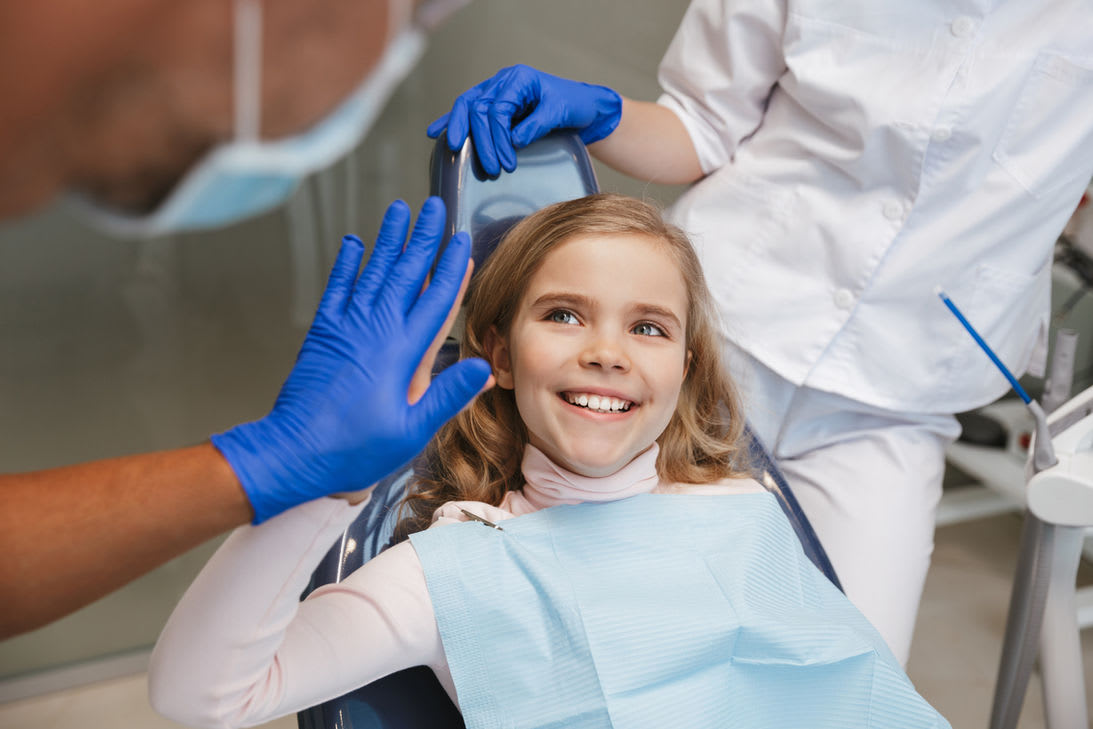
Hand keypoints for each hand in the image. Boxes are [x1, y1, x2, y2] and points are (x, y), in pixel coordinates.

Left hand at [212, 198, 492, 522]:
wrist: (293, 451)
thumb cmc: (353, 448)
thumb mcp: (412, 431)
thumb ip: (448, 397)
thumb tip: (482, 370)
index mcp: (402, 353)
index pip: (436, 300)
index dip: (452, 268)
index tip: (462, 243)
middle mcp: (375, 330)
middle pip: (405, 273)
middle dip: (422, 238)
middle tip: (433, 208)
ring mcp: (346, 327)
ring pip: (373, 272)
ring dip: (388, 240)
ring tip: (398, 211)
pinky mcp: (323, 333)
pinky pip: (337, 288)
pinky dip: (346, 264)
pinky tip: (353, 244)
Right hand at [427, 64, 620, 175]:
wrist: (583, 106)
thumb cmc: (574, 105)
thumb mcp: (560, 112)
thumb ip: (537, 124)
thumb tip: (513, 140)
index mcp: (518, 79)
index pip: (497, 109)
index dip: (498, 138)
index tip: (507, 163)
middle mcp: (502, 82)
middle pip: (478, 108)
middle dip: (481, 141)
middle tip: (490, 169)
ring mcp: (495, 91)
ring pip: (467, 107)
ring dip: (460, 131)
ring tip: (453, 151)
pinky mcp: (493, 104)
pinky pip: (468, 111)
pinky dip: (451, 121)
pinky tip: (435, 132)